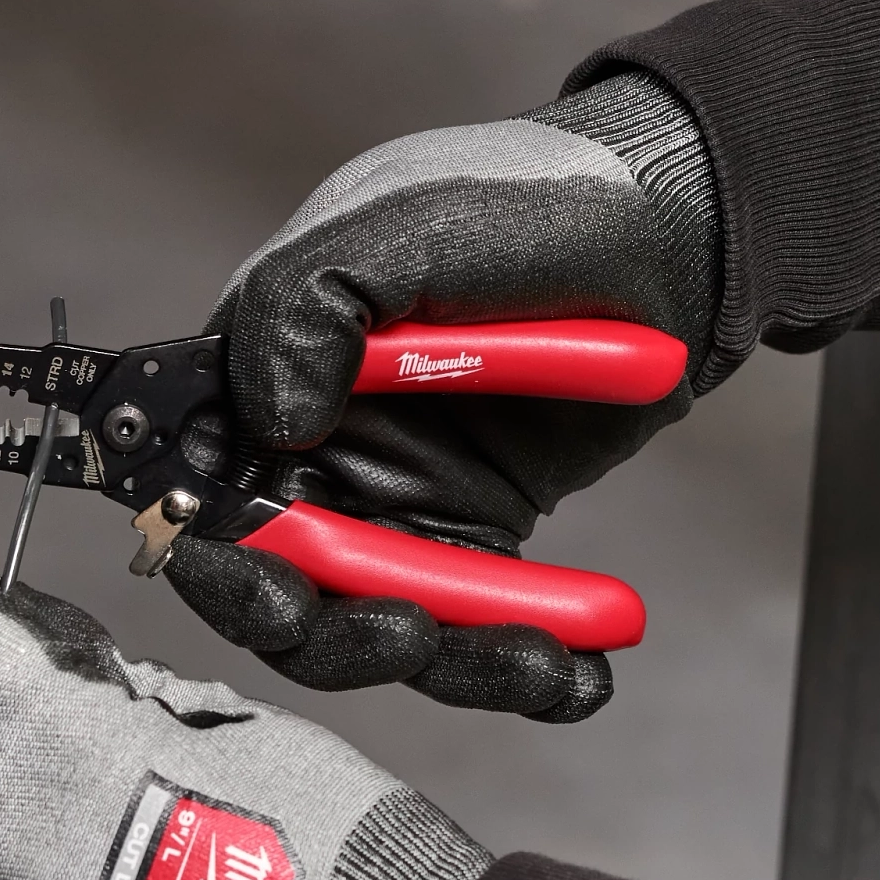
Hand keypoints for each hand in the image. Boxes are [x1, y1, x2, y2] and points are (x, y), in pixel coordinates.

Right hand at [164, 69, 721, 724]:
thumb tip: (270, 417)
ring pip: (383, 623)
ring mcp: (398, 498)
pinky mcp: (476, 533)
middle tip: (406, 637)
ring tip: (537, 664)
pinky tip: (579, 678)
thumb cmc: (527, 202)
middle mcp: (318, 449)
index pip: (204, 490)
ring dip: (451, 663)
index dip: (223, 562)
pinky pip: (479, 628)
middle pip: (286, 588)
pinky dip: (527, 670)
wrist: (676, 235)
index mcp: (269, 372)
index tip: (279, 599)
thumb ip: (307, 305)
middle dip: (337, 635)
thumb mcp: (403, 226)